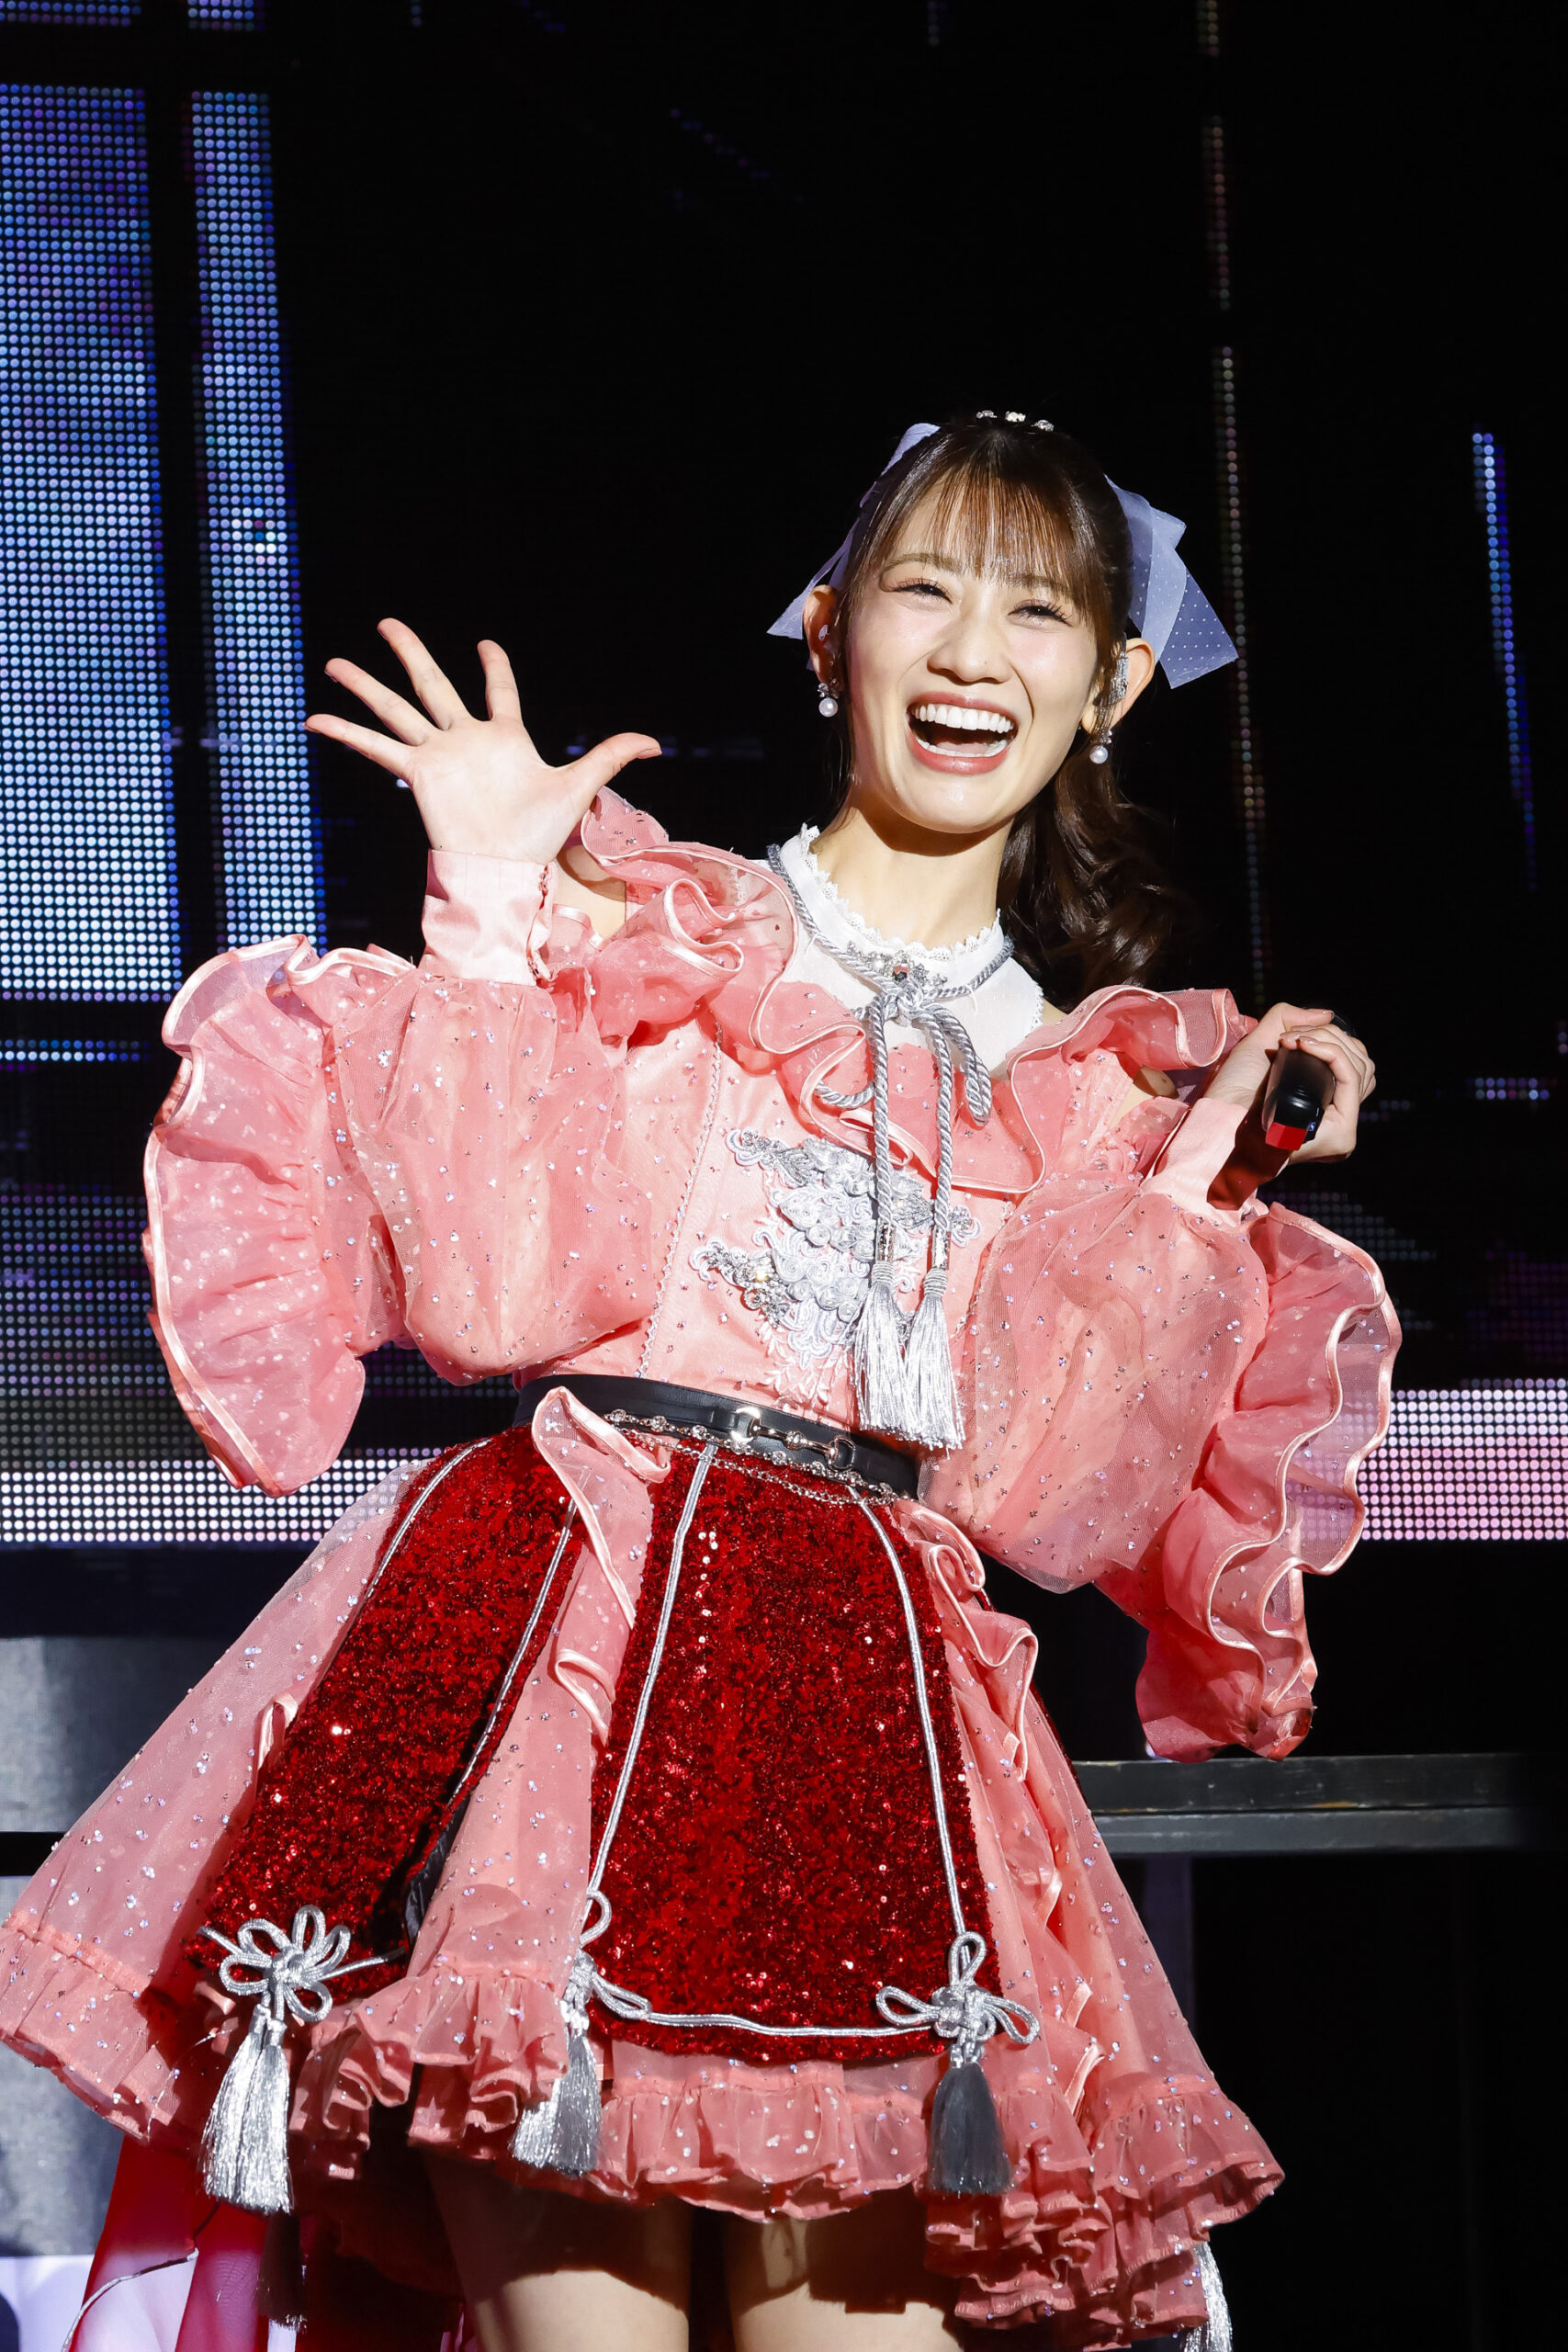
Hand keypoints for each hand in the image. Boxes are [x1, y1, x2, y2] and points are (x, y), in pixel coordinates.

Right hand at [304, 620, 660, 862]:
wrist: (506, 865)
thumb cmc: (540, 831)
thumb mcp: (579, 785)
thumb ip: (609, 756)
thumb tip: (655, 742)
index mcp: (504, 736)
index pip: (498, 691)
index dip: (494, 667)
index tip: (486, 645)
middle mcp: (465, 739)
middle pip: (432, 684)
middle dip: (410, 653)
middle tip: (387, 623)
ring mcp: (437, 755)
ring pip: (396, 708)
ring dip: (365, 685)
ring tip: (333, 662)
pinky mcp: (417, 774)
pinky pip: (377, 748)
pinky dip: (347, 734)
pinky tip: (315, 720)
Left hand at [1206, 1001, 1375, 1166]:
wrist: (1221, 1115)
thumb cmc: (1234, 1087)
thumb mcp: (1261, 1042)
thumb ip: (1287, 1019)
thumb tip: (1328, 1014)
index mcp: (1327, 1100)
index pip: (1355, 1063)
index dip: (1333, 1040)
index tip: (1295, 1036)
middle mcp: (1339, 1116)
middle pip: (1361, 1062)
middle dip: (1330, 1037)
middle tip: (1292, 1038)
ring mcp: (1342, 1126)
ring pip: (1360, 1067)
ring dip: (1329, 1042)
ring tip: (1294, 1043)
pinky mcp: (1341, 1131)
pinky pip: (1352, 1078)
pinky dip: (1334, 1054)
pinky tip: (1306, 1046)